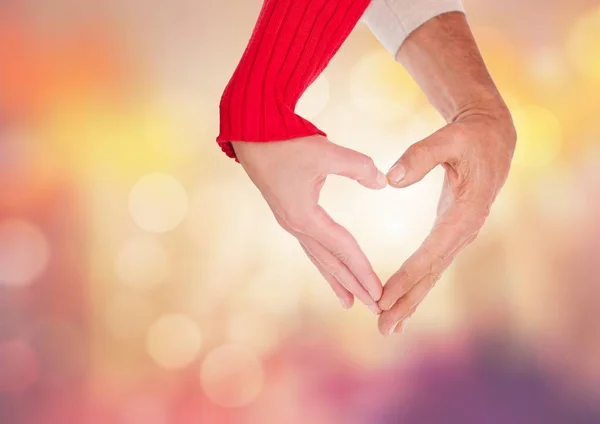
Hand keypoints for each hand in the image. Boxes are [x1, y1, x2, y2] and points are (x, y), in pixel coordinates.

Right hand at [232, 135, 387, 312]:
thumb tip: (382, 182)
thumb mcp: (326, 152)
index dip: (363, 271)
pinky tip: (330, 267)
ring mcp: (291, 223)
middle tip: (375, 308)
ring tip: (349, 301)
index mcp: (305, 216)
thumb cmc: (287, 143)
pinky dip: (324, 262)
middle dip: (354, 286)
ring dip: (337, 279)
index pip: (343, 249)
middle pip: (331, 263)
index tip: (380, 294)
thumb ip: (358, 167)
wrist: (251, 136)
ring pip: (319, 258)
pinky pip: (311, 246)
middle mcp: (297, 226)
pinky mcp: (290, 215)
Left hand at [377, 109, 515, 334]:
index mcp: (464, 212)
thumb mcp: (448, 138)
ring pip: (433, 274)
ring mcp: (460, 235)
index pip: (431, 251)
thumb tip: (390, 179)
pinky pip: (433, 264)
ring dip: (410, 301)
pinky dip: (417, 285)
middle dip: (406, 301)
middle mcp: (464, 230)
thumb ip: (420, 156)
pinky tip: (403, 301)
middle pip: (432, 273)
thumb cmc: (469, 137)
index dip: (407, 276)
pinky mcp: (453, 233)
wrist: (492, 138)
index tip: (384, 297)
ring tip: (388, 326)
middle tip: (382, 328)